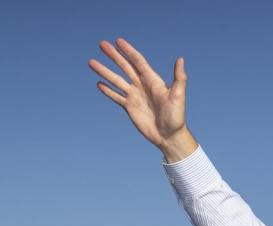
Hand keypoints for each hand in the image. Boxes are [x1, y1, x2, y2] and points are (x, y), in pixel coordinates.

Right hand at [89, 38, 195, 160]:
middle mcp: (142, 86)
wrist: (169, 136)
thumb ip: (179, 78)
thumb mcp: (178, 96)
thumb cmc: (176, 117)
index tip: (118, 41)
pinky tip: (99, 83)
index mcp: (153, 81)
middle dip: (114, 55)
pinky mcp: (129, 107)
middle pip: (125, 67)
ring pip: (116, 80)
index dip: (128, 51)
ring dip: (104, 71)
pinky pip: (116, 96)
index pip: (138, 62)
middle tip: (102, 44)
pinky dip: (107, 90)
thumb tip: (180, 59)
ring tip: (91, 62)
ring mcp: (135, 96)